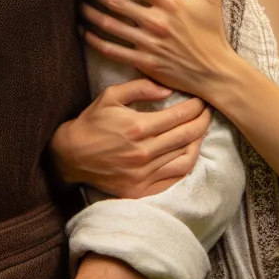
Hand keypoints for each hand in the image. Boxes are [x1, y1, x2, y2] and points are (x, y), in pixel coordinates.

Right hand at [50, 78, 210, 197]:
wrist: (70, 156)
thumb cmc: (92, 122)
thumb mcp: (110, 95)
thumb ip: (140, 88)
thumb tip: (168, 89)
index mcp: (138, 127)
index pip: (179, 116)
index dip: (195, 107)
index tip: (201, 100)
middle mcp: (143, 152)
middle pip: (186, 136)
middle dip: (203, 121)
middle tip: (208, 112)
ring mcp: (143, 174)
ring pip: (185, 159)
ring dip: (198, 143)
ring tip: (202, 131)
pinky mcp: (140, 190)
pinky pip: (173, 179)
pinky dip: (186, 166)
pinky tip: (190, 153)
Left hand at [79, 0, 237, 101]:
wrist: (216, 73)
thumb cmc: (212, 32)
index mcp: (170, 2)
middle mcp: (156, 22)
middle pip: (115, 2)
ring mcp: (149, 44)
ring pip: (109, 25)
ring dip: (89, 12)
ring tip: (78, 3)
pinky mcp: (144, 63)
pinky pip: (112, 50)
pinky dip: (94, 40)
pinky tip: (84, 32)